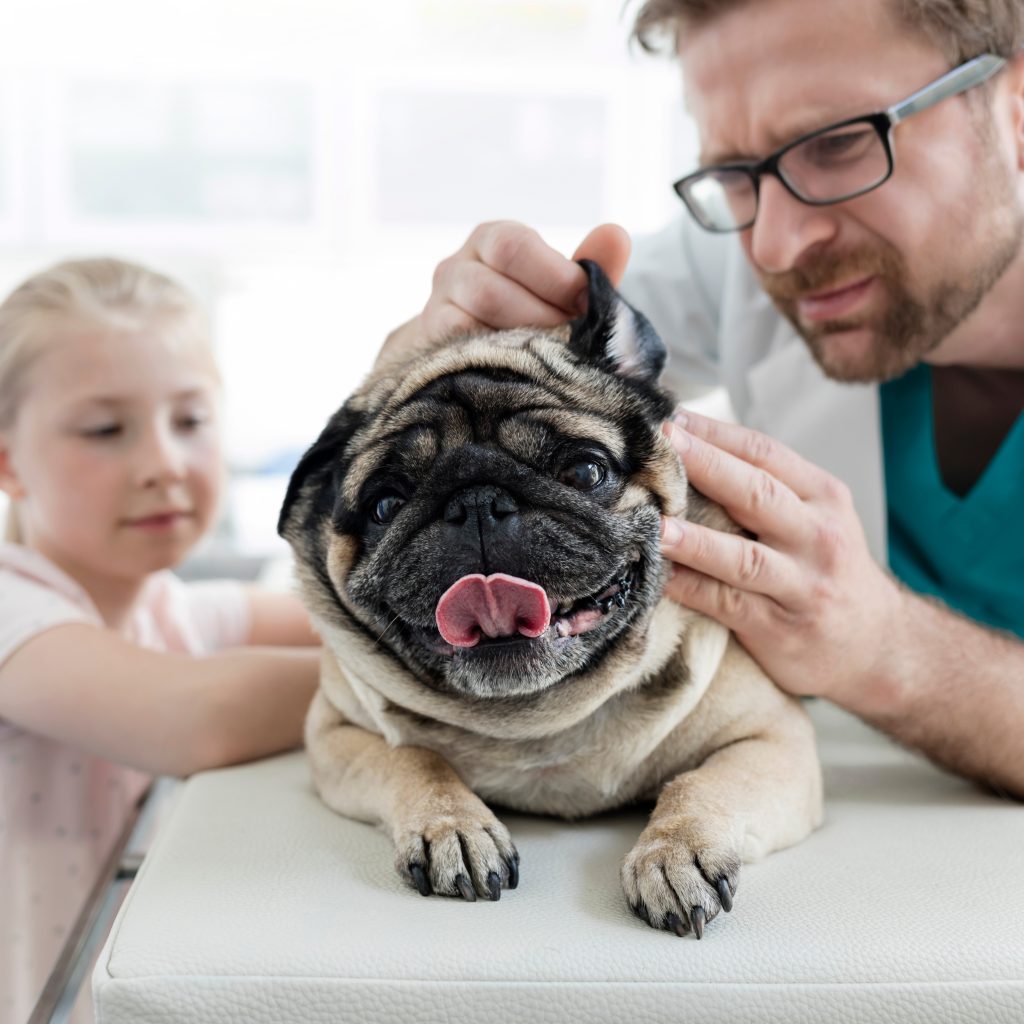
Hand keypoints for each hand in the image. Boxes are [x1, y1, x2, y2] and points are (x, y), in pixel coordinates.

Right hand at [376, 222, 631, 366]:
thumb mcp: (562, 287)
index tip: (586, 305)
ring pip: (466, 325)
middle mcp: (455, 269)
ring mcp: (435, 309)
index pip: (512, 246)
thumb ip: (590, 266)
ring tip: (550, 361)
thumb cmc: (530, 310)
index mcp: (490, 240)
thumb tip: (617, 236)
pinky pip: (453, 355)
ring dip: (515, 346)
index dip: (553, 277)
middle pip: (487, 290)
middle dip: (537, 320)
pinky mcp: (428, 348)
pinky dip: (490, 363)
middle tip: (571, 342)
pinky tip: (520, 374)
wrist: (476, 348)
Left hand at [660, 411, 905, 702]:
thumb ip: (768, 489)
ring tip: (657, 525)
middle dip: (706, 466)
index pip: (765, 454)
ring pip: (743, 558)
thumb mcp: (818, 519)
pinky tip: (660, 577)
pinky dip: (692, 590)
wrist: (880, 646)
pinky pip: (728, 605)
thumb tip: (691, 451)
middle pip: (756, 494)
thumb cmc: (829, 570)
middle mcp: (818, 537)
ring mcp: (802, 586)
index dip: (717, 434)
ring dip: (696, 541)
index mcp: (824, 497)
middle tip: (662, 447)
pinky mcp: (781, 629)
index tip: (673, 419)